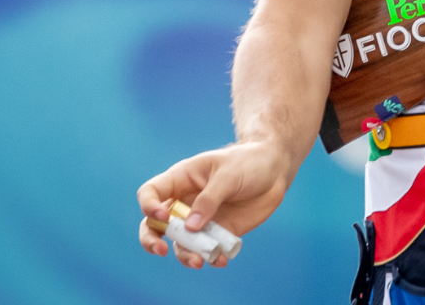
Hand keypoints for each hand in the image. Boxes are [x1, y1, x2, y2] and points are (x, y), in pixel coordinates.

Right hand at [136, 140, 291, 268]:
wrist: (274, 171)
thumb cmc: (248, 162)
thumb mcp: (228, 174)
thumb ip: (209, 199)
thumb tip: (191, 227)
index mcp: (181, 180)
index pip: (151, 193)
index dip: (149, 206)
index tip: (163, 216)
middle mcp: (185, 202)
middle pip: (155, 225)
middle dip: (151, 239)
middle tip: (161, 249)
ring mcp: (200, 220)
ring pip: (180, 243)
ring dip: (185, 255)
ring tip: (200, 261)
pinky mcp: (218, 233)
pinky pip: (207, 250)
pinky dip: (211, 258)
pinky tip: (221, 260)